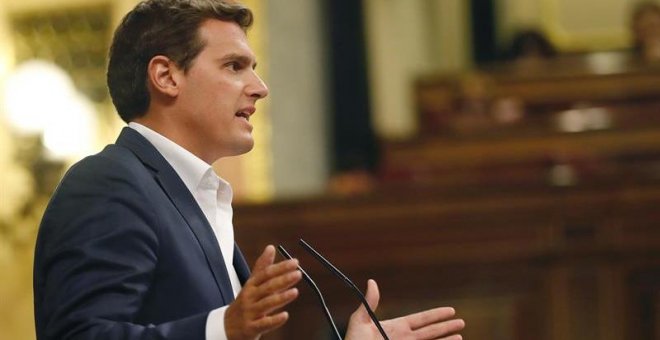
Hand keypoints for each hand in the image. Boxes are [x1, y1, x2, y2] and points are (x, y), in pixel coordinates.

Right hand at [225, 245, 301, 339]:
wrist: (225, 327)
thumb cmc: (243, 303)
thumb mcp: (251, 284)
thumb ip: (262, 267)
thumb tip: (271, 248)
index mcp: (251, 286)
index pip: (266, 274)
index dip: (280, 268)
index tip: (294, 263)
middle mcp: (250, 297)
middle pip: (267, 287)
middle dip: (282, 280)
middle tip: (297, 274)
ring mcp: (250, 312)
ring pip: (266, 304)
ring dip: (281, 297)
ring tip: (295, 292)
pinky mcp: (251, 328)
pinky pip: (263, 324)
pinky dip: (274, 320)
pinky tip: (285, 316)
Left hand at [345, 279, 464, 339]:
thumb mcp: (360, 320)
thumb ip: (370, 303)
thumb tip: (371, 282)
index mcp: (396, 327)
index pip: (421, 319)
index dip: (436, 315)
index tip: (450, 310)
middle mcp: (404, 339)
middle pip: (431, 332)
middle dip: (446, 327)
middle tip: (461, 322)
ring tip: (460, 337)